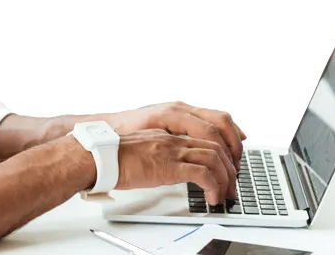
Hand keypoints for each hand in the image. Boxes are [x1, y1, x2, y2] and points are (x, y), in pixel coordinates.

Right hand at [114, 129, 233, 205]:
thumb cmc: (116, 158)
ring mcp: (173, 152)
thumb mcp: (146, 152)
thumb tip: (170, 168)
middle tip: (231, 188)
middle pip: (216, 149)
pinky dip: (213, 187)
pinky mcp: (170, 166)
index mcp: (170, 137)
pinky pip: (202, 174)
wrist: (103, 158)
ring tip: (223, 195)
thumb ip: (161, 155)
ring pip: (214, 160)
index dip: (222, 157)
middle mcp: (175, 141)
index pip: (206, 141)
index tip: (226, 172)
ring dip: (224, 180)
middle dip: (229, 170)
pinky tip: (211, 198)